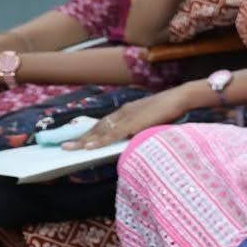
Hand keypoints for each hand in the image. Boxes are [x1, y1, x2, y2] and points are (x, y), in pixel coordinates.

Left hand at [66, 87, 195, 148]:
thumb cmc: (173, 109)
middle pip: (98, 127)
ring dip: (84, 140)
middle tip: (65, 145)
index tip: (80, 139)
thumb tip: (136, 139)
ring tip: (69, 148)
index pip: (105, 123)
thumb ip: (143, 127)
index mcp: (128, 111)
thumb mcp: (154, 119)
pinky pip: (112, 135)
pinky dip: (99, 141)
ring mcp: (127, 117)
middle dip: (81, 137)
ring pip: (100, 131)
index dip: (91, 132)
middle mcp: (123, 112)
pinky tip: (88, 147)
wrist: (181, 98)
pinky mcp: (132, 124)